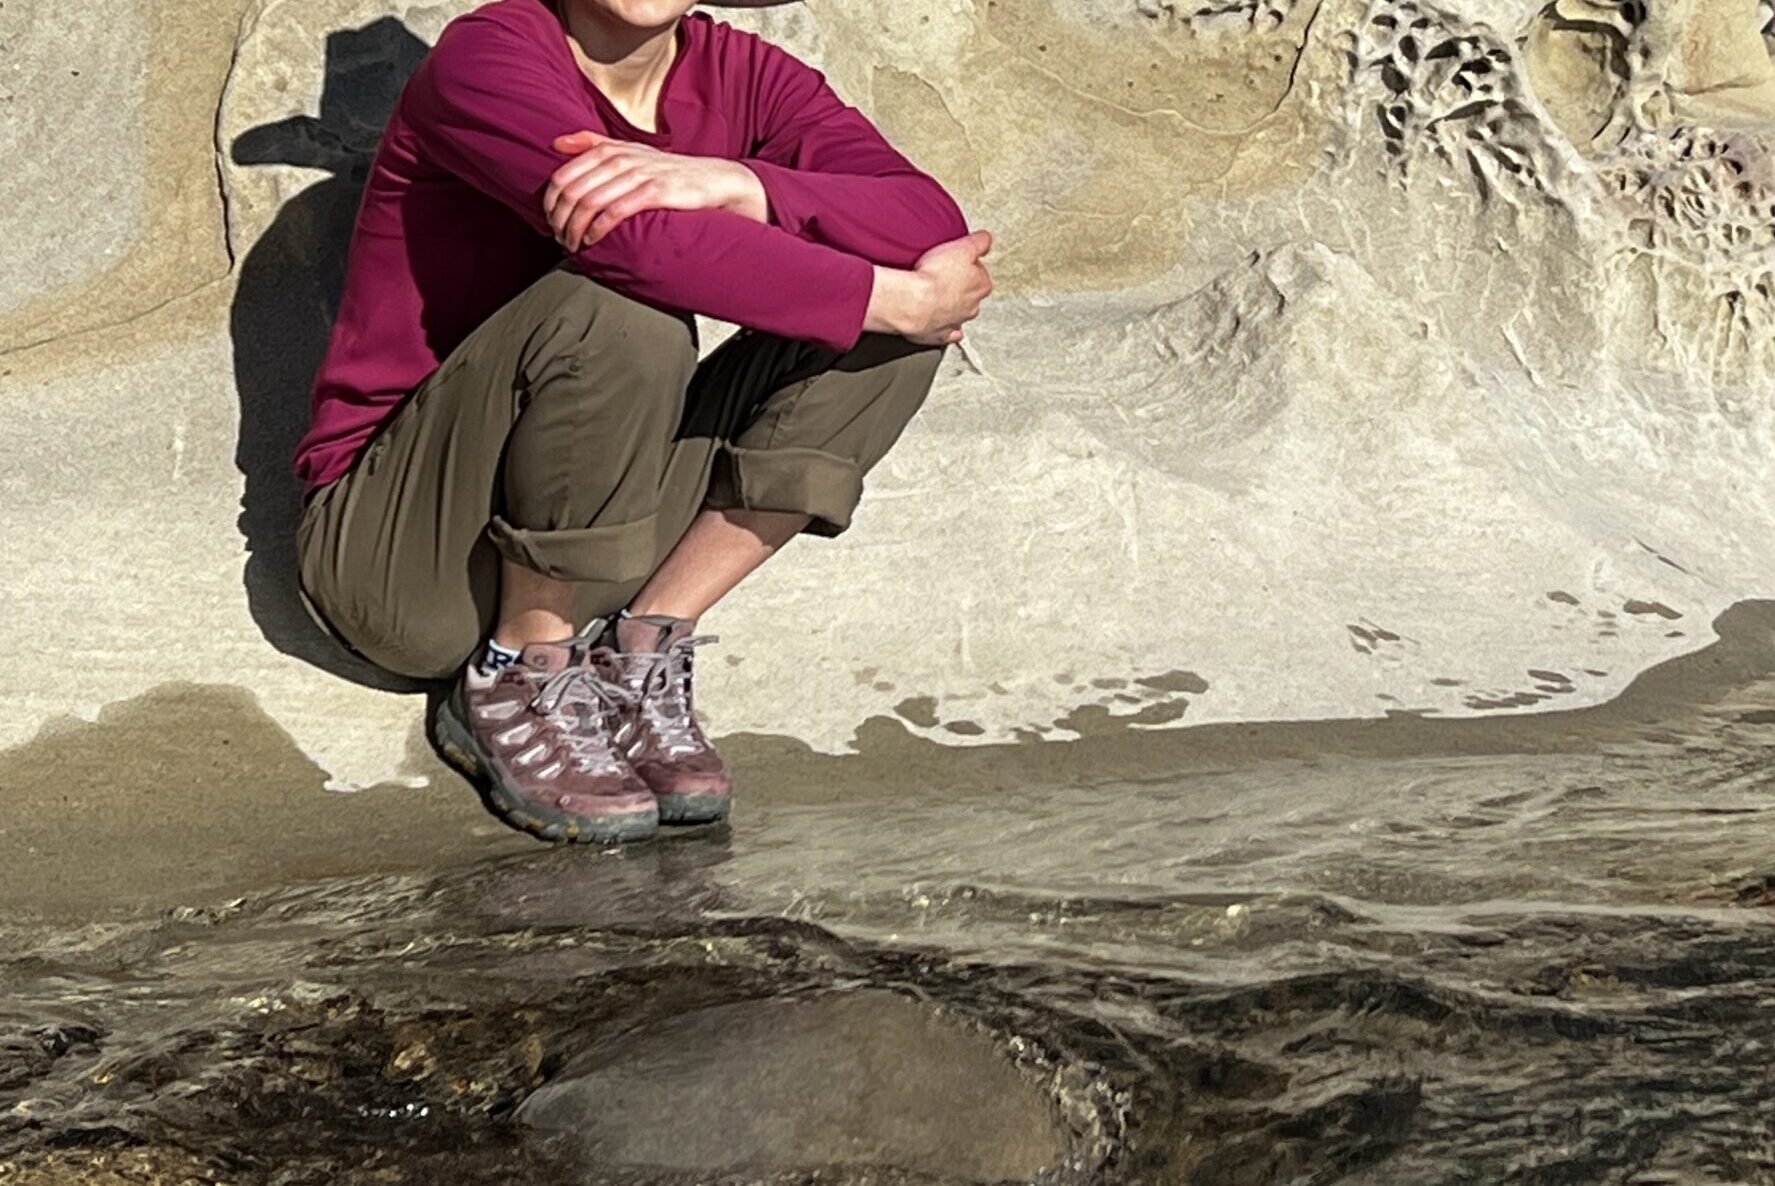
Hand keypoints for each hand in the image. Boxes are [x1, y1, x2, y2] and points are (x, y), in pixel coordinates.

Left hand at [546, 130, 760, 249]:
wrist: (712, 179)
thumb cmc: (667, 170)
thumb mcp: (629, 150)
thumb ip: (592, 143)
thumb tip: (556, 142)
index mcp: (609, 149)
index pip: (563, 175)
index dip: (550, 202)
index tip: (551, 221)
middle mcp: (620, 158)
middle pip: (573, 191)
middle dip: (559, 219)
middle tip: (559, 238)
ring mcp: (638, 174)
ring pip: (590, 202)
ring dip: (575, 228)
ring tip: (572, 244)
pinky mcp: (655, 192)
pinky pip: (615, 211)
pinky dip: (598, 229)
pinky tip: (592, 240)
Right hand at [890, 229, 993, 346]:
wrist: (912, 302)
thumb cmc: (935, 276)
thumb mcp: (962, 246)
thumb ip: (979, 242)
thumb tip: (986, 239)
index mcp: (981, 285)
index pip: (981, 273)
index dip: (967, 266)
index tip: (956, 262)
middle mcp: (972, 306)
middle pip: (970, 295)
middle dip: (960, 287)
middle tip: (944, 277)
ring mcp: (956, 322)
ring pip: (959, 314)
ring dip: (951, 306)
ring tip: (936, 296)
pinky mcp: (940, 335)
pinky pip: (946, 333)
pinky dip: (943, 328)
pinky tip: (936, 320)